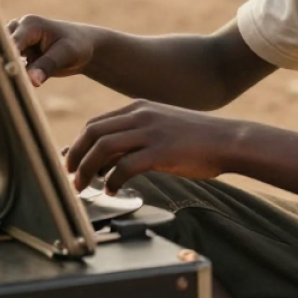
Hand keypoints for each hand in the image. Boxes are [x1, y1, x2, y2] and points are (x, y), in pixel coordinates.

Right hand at [6, 13, 96, 85]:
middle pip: (1, 49)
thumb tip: (32, 81)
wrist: (84, 47)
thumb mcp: (66, 54)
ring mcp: (17, 42)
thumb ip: (47, 66)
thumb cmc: (78, 46)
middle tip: (5, 82)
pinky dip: (12, 75)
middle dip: (2, 65)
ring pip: (2, 58)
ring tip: (9, 85)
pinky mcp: (18, 54)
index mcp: (29, 24)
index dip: (7, 60)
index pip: (12, 43)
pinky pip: (9, 67)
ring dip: (6, 71)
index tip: (6, 76)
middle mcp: (19, 30)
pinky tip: (15, 86)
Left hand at [65, 101, 238, 191]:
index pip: (95, 124)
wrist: (228, 140)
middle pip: (92, 133)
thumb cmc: (196, 139)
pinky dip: (112, 180)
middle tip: (69, 177)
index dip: (78, 145)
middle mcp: (141, 115)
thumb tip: (109, 159)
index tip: (72, 163)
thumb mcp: (161, 126)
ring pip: (103, 147)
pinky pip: (124, 167)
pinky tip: (112, 190)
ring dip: (87, 169)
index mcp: (138, 108)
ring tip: (83, 186)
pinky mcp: (160, 151)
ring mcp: (150, 132)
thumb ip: (136, 135)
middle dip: (75, 157)